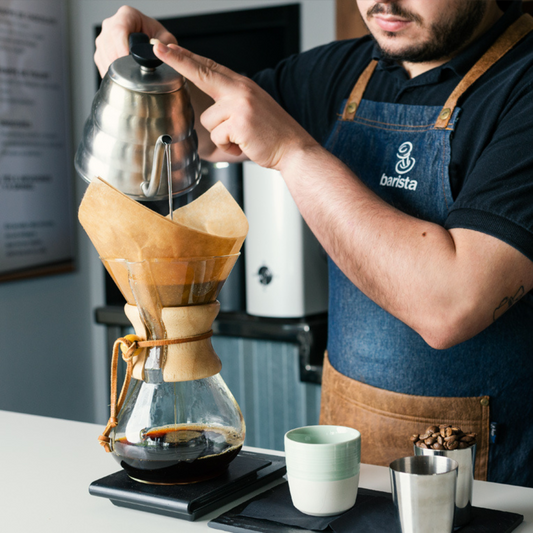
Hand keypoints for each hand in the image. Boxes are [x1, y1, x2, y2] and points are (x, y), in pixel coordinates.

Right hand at [94, 6, 176, 77]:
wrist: (150, 45)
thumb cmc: (156, 39)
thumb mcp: (166, 39)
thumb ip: (165, 42)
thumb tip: (156, 47)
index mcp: (127, 15)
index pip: (118, 29)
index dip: (122, 47)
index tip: (129, 61)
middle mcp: (112, 24)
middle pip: (108, 43)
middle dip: (118, 61)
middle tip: (131, 73)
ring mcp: (104, 37)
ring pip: (102, 53)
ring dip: (114, 68)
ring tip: (128, 76)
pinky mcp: (101, 50)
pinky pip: (100, 62)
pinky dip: (110, 72)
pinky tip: (121, 78)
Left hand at [153, 42, 318, 169]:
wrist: (293, 148)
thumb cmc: (273, 134)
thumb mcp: (252, 109)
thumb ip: (231, 102)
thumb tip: (211, 108)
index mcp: (242, 86)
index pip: (209, 67)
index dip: (186, 57)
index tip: (166, 47)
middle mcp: (240, 91)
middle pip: (202, 73)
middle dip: (178, 60)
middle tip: (159, 48)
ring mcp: (240, 105)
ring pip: (209, 121)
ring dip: (221, 135)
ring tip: (241, 138)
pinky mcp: (240, 122)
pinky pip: (218, 136)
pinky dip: (228, 146)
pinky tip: (243, 145)